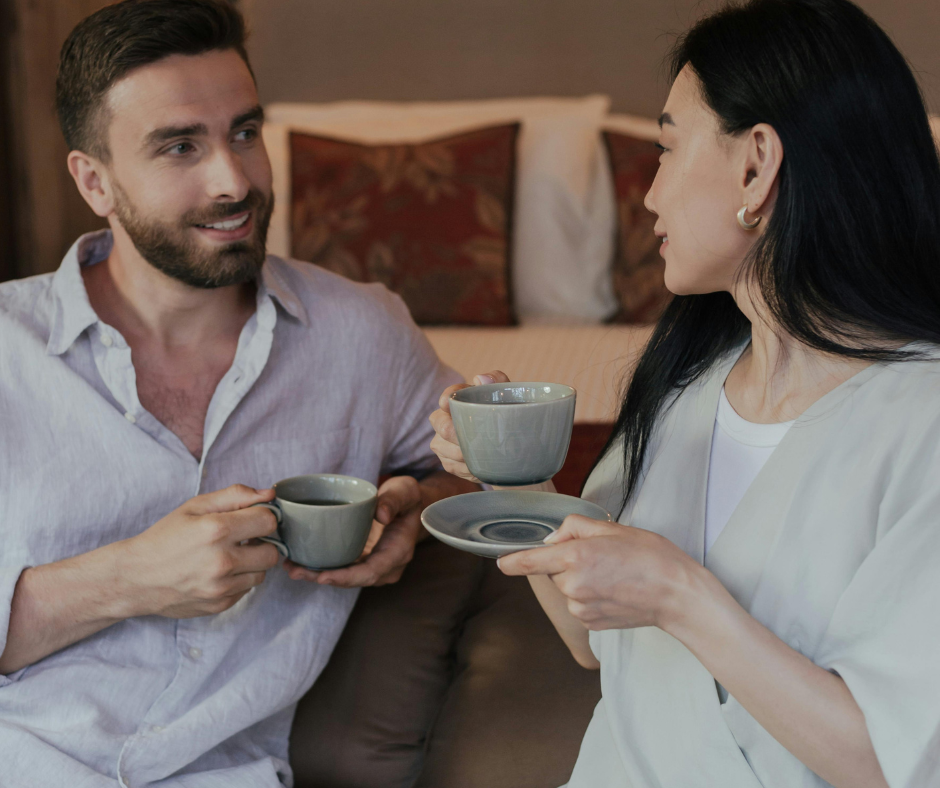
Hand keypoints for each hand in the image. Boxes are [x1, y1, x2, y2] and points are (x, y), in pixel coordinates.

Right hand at [118, 485, 280, 617]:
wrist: (135, 578)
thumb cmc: (164, 538)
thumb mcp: (194, 507)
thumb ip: (235, 496)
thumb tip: (268, 494)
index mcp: (216, 530)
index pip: (268, 521)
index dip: (263, 517)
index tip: (251, 519)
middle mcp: (222, 561)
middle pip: (273, 552)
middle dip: (263, 543)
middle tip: (244, 539)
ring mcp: (221, 587)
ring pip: (262, 574)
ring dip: (252, 563)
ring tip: (229, 556)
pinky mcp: (220, 605)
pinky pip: (246, 590)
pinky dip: (239, 580)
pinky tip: (219, 573)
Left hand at [285, 475, 424, 587]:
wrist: (410, 506)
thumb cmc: (407, 497)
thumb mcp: (405, 491)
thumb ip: (393, 501)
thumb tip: (381, 515)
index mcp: (399, 551)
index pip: (372, 572)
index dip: (347, 577)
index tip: (323, 576)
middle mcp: (387, 566)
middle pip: (354, 580)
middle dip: (323, 578)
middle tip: (295, 571)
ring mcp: (375, 566)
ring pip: (346, 578)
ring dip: (318, 575)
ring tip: (291, 568)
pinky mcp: (364, 561)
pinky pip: (344, 570)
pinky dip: (323, 568)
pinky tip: (301, 562)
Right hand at [428, 370, 509, 482]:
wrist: (511, 449)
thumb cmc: (505, 416)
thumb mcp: (507, 397)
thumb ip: (498, 380)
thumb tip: (480, 378)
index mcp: (459, 400)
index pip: (448, 395)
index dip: (446, 398)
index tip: (447, 403)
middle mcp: (444, 419)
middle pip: (441, 425)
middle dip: (456, 433)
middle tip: (476, 438)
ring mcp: (443, 442)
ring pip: (445, 448)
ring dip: (465, 453)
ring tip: (484, 454)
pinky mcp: (448, 462)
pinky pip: (453, 466)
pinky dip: (468, 467)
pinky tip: (480, 465)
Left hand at [497, 515, 700, 631]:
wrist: (676, 594)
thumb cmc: (650, 557)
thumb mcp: (612, 528)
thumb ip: (574, 527)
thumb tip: (552, 540)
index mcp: (576, 556)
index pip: (531, 561)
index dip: (513, 561)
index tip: (501, 562)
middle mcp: (572, 585)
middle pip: (553, 571)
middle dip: (567, 562)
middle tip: (601, 556)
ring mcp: (580, 608)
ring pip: (567, 589)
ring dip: (580, 581)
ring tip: (613, 575)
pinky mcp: (590, 624)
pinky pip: (579, 605)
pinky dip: (590, 597)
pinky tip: (614, 592)